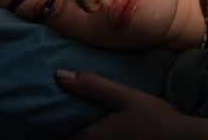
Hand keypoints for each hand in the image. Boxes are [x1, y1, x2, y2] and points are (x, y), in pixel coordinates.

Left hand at [56, 70, 190, 139]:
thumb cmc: (155, 117)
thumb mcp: (125, 96)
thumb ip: (93, 86)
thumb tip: (58, 75)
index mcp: (94, 136)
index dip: (58, 132)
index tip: (52, 122)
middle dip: (72, 135)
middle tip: (68, 124)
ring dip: (84, 138)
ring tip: (85, 130)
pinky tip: (110, 134)